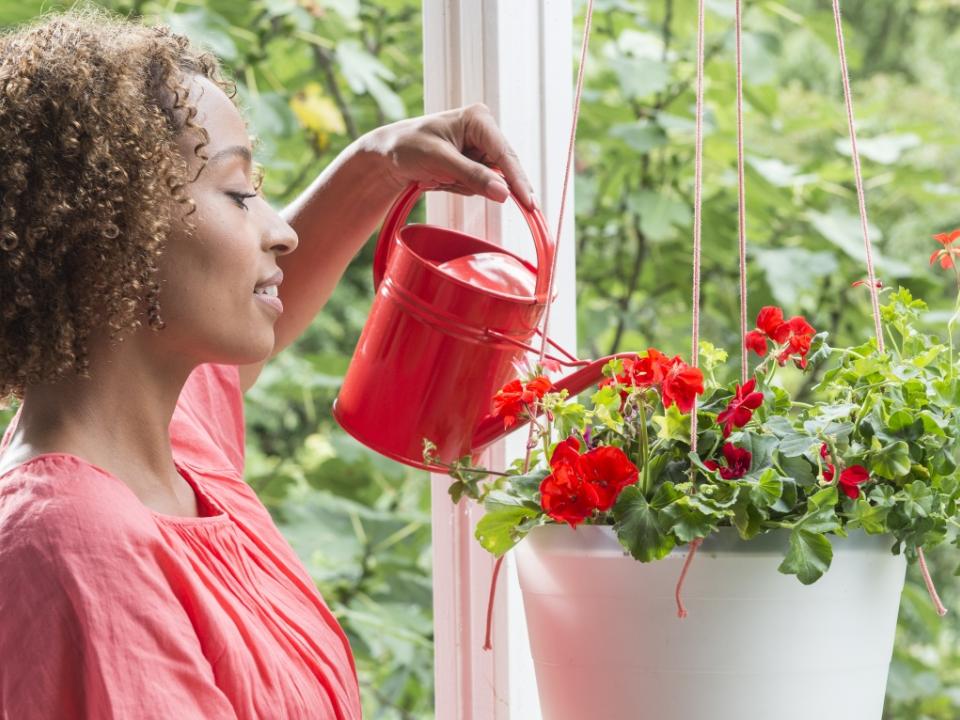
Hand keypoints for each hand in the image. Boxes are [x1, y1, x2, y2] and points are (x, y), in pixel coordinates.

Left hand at [362, 103, 536, 210]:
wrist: (387, 155)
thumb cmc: (408, 147)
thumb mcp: (440, 161)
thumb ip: (473, 176)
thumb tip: (504, 193)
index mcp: (478, 120)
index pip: (505, 155)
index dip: (518, 181)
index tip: (529, 204)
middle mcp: (484, 132)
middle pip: (501, 169)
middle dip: (476, 182)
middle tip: (452, 183)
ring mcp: (479, 149)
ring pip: (488, 182)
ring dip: (461, 185)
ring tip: (435, 176)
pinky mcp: (473, 163)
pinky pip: (477, 185)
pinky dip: (457, 187)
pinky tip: (438, 179)